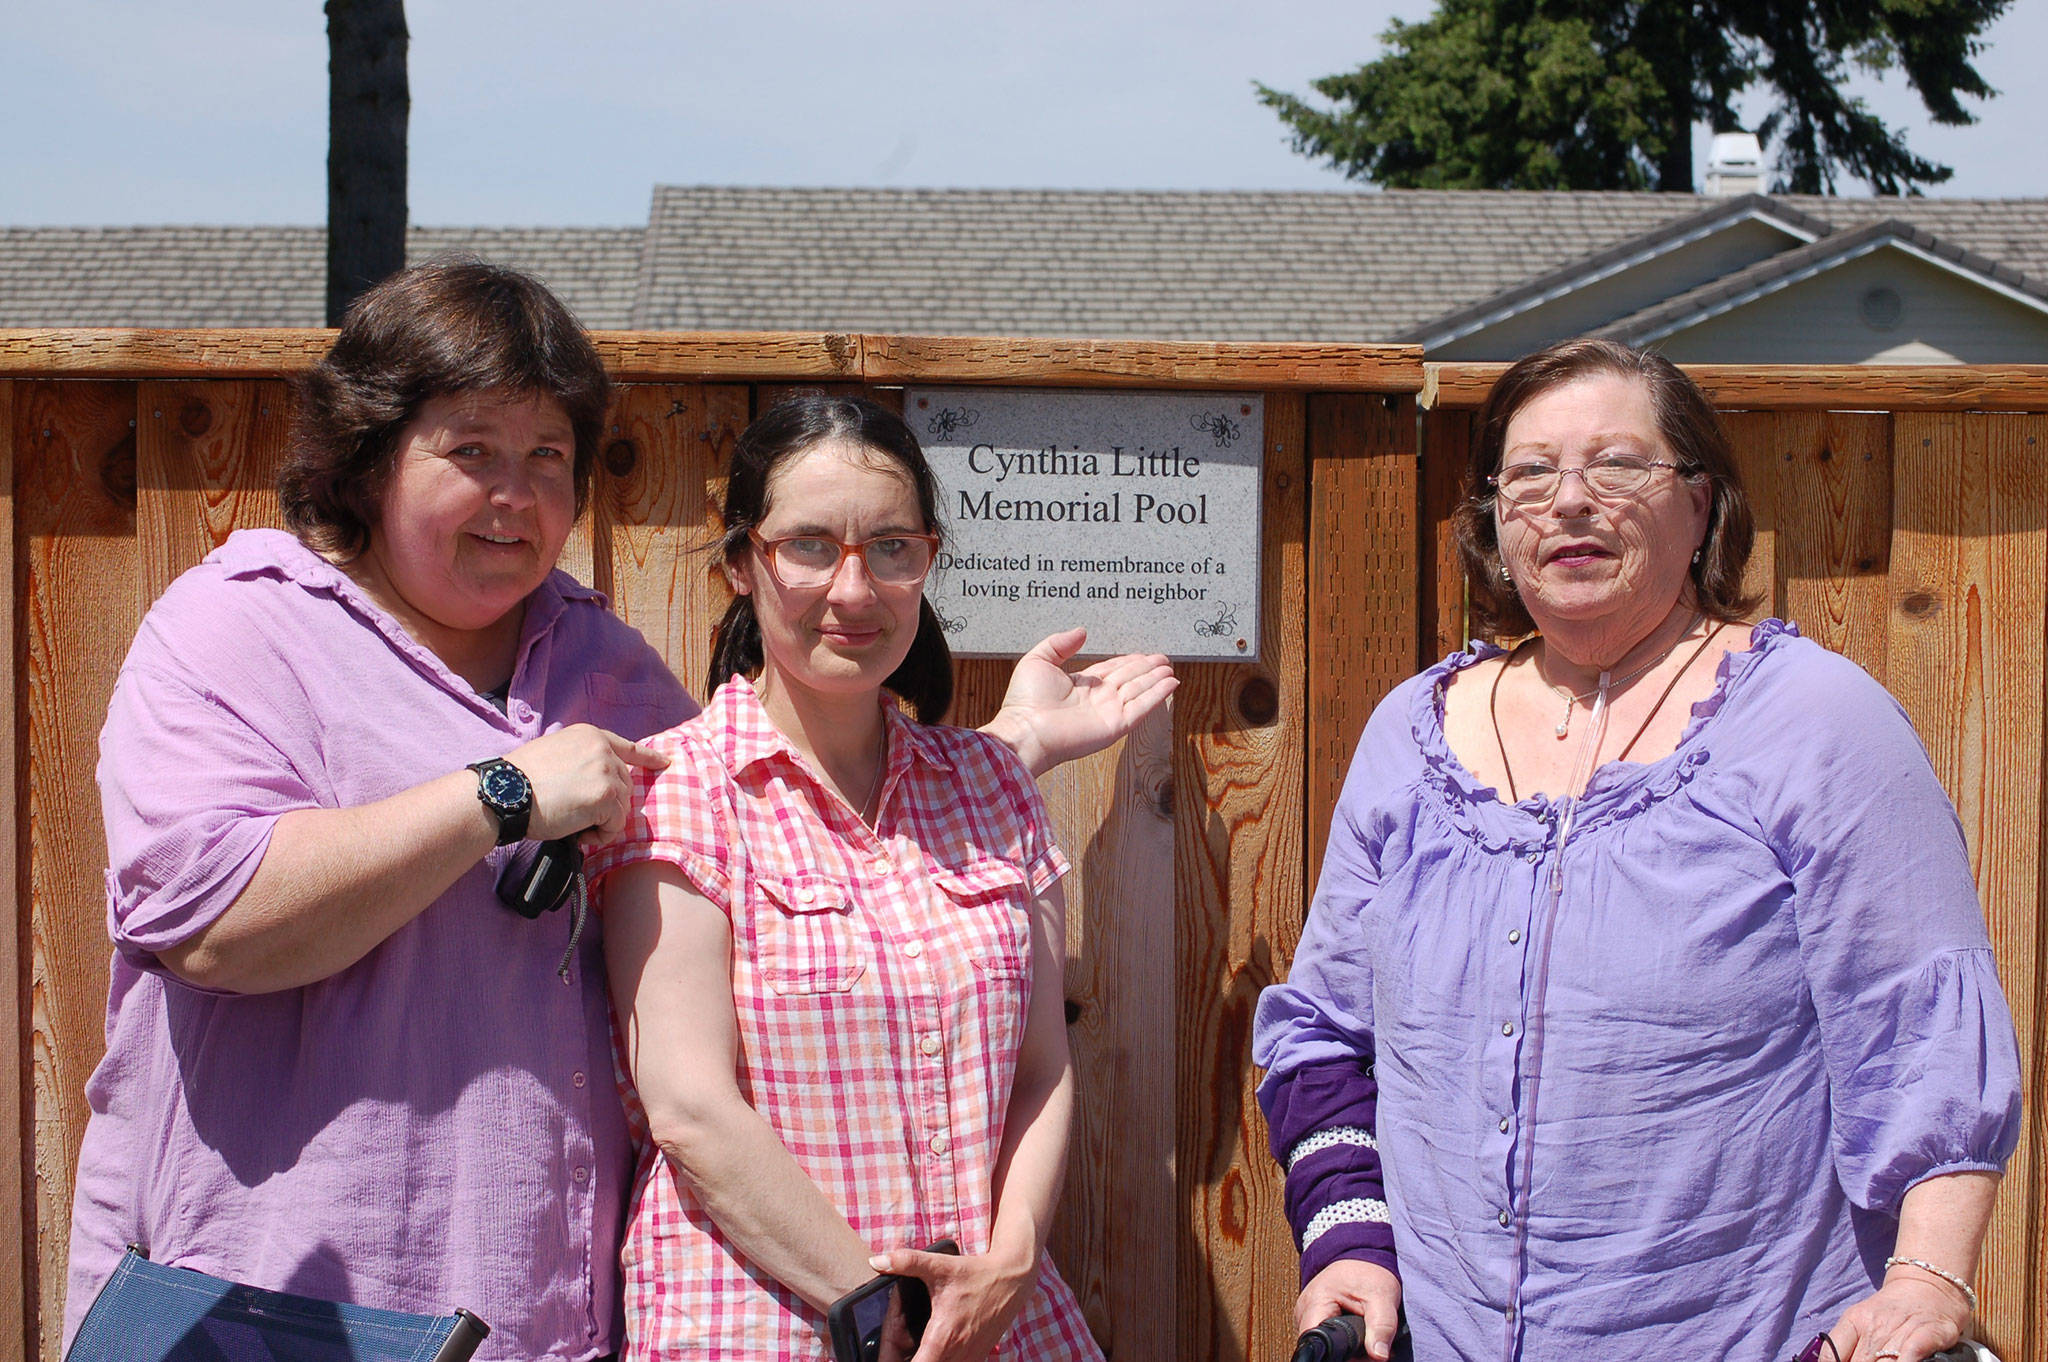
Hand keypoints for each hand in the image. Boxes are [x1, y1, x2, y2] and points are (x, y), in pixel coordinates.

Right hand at [504, 724, 667, 843]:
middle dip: (606, 806)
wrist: (505, 793)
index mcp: (589, 735)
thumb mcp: (553, 754)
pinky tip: (578, 832)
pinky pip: (616, 825)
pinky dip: (600, 836)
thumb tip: (593, 783)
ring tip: (573, 824)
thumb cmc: (519, 781)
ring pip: (621, 807)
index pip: (627, 747)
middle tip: (577, 816)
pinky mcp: (606, 795)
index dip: (648, 758)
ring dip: (601, 823)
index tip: (665, 763)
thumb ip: (580, 761)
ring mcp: (606, 770)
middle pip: (623, 786)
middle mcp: (602, 749)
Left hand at [867, 1245, 1031, 1361]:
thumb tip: (876, 1261)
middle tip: (900, 1354)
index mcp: (942, 1337)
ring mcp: (970, 1358)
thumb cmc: (975, 1274)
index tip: (891, 1359)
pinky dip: (943, 1361)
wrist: (1011, 1279)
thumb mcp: (939, 1266)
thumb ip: (906, 1262)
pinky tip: (936, 1351)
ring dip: (928, 1361)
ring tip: (918, 1352)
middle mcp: (957, 1354)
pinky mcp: (979, 1357)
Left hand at [987, 628, 1176, 775]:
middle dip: (1147, 668)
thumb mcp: (1038, 660)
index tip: (1144, 655)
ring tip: (1170, 668)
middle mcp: (1098, 698)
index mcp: (1081, 685)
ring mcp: (1108, 712)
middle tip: (1164, 659)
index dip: (1129, 661)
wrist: (1025, 730)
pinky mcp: (1115, 725)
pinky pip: (1141, 707)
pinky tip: (1170, 684)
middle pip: (1129, 678)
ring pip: (1139, 690)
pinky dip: (1157, 695)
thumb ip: (1060, 644)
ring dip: (1156, 679)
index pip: (1112, 670)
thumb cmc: (1025, 700)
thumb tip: (1081, 631)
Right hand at [1297, 1260, 1400, 1361]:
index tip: (1358, 1356)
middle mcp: (1303, 1308)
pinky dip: (1339, 1341)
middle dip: (1345, 1353)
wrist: (1362, 1256)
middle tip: (1369, 1347)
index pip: (1315, 1341)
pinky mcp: (1311, 1316)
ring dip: (1342, 1348)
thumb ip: (1381, 1327)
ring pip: (1320, 1344)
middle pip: (1318, 1347)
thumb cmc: (1369, 1272)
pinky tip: (1354, 1335)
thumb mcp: (1382, 1298)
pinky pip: (1321, 1335)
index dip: (1337, 1355)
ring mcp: (1305, 1312)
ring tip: (1363, 1339)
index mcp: (1316, 1301)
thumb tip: (1379, 1356)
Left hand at [1824, 1270, 1970, 1361]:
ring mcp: (1901, 1330)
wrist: (1927, 1287)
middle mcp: (1874, 1326)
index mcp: (1853, 1321)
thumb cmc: (1890, 1311)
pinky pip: (1910, 1354)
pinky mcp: (1928, 1334)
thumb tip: (1831, 1361)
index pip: (1831, 1354)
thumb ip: (1845, 1344)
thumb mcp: (1861, 1320)